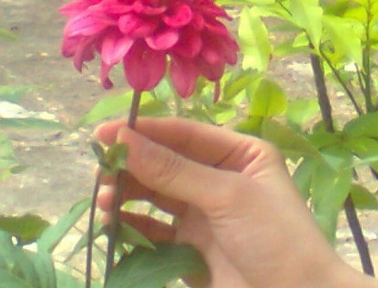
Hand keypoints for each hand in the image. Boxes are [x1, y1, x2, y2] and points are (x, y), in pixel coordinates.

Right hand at [96, 117, 377, 287]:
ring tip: (104, 198)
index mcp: (241, 153)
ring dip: (129, 194)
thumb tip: (125, 141)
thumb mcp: (228, 196)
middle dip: (134, 163)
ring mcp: (205, 215)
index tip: (105, 132)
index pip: (186, 134)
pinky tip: (112, 223)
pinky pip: (155, 232)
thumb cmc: (275, 236)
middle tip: (99, 166)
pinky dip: (132, 227)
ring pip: (157, 196)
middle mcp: (221, 178)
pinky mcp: (191, 250)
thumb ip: (175, 171)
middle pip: (168, 163)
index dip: (146, 131)